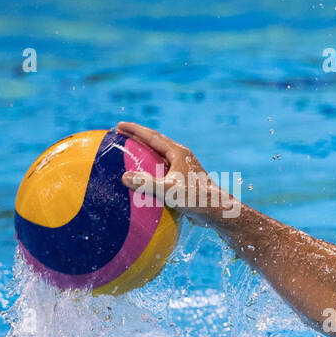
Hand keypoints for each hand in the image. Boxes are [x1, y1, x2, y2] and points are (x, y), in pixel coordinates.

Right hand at [116, 122, 239, 225]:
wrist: (217, 211)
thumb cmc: (196, 199)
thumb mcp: (170, 191)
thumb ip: (147, 184)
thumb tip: (125, 177)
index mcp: (178, 153)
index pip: (152, 137)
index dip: (134, 130)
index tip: (118, 125)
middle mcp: (180, 157)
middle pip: (155, 142)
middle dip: (137, 136)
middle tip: (119, 134)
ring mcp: (182, 168)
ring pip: (159, 155)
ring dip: (143, 151)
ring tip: (127, 151)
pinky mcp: (183, 180)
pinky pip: (161, 169)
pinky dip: (149, 168)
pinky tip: (140, 177)